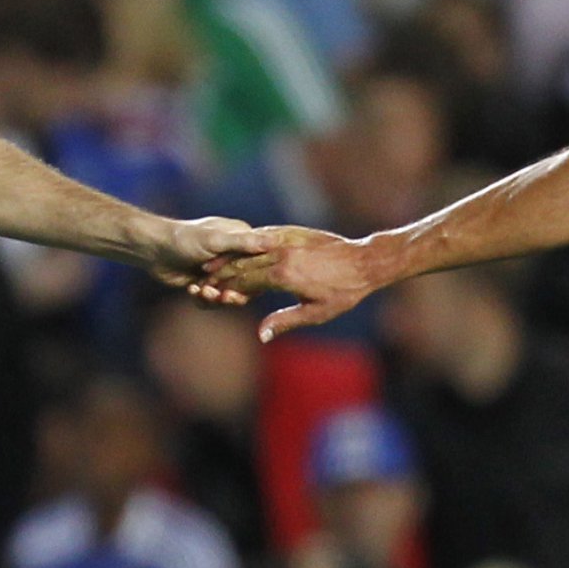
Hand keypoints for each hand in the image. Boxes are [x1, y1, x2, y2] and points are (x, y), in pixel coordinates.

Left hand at [157, 216, 271, 300]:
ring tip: (203, 292)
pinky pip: (213, 300)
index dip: (257, 277)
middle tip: (224, 297)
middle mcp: (235, 256)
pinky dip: (203, 299)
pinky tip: (192, 290)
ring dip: (217, 297)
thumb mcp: (215, 239)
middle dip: (235, 292)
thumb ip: (243, 243)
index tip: (246, 286)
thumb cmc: (184, 237)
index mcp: (242, 240)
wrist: (152, 248)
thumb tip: (275, 241)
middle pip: (248, 283)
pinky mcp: (206, 284)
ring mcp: (221, 271)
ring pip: (230, 294)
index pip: (262, 263)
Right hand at [199, 226, 384, 340]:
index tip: (211, 291)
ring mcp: (289, 240)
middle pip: (243, 263)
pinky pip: (267, 235)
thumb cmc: (343, 292)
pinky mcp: (296, 232)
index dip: (227, 286)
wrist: (365, 261)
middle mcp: (282, 255)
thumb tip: (260, 335)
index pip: (245, 280)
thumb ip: (284, 321)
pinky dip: (250, 242)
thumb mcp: (315, 313)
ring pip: (252, 248)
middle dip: (222, 271)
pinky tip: (241, 245)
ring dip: (232, 255)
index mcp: (284, 276)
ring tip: (214, 261)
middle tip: (204, 277)